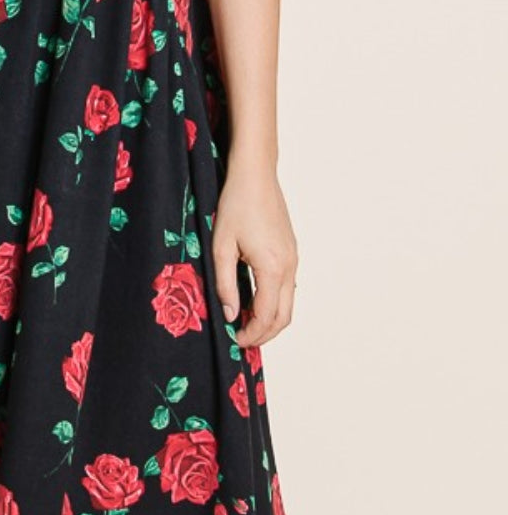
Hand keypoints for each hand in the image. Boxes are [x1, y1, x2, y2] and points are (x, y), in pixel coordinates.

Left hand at [211, 162, 298, 348]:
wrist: (256, 175)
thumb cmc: (235, 205)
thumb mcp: (221, 246)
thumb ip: (225, 284)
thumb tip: (230, 315)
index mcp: (273, 268)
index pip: (266, 316)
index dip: (250, 333)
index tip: (233, 340)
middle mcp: (289, 267)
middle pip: (284, 317)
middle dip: (264, 334)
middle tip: (241, 339)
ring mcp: (293, 258)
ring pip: (288, 303)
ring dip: (270, 319)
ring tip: (245, 322)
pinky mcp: (291, 251)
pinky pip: (288, 287)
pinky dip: (274, 302)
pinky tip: (254, 299)